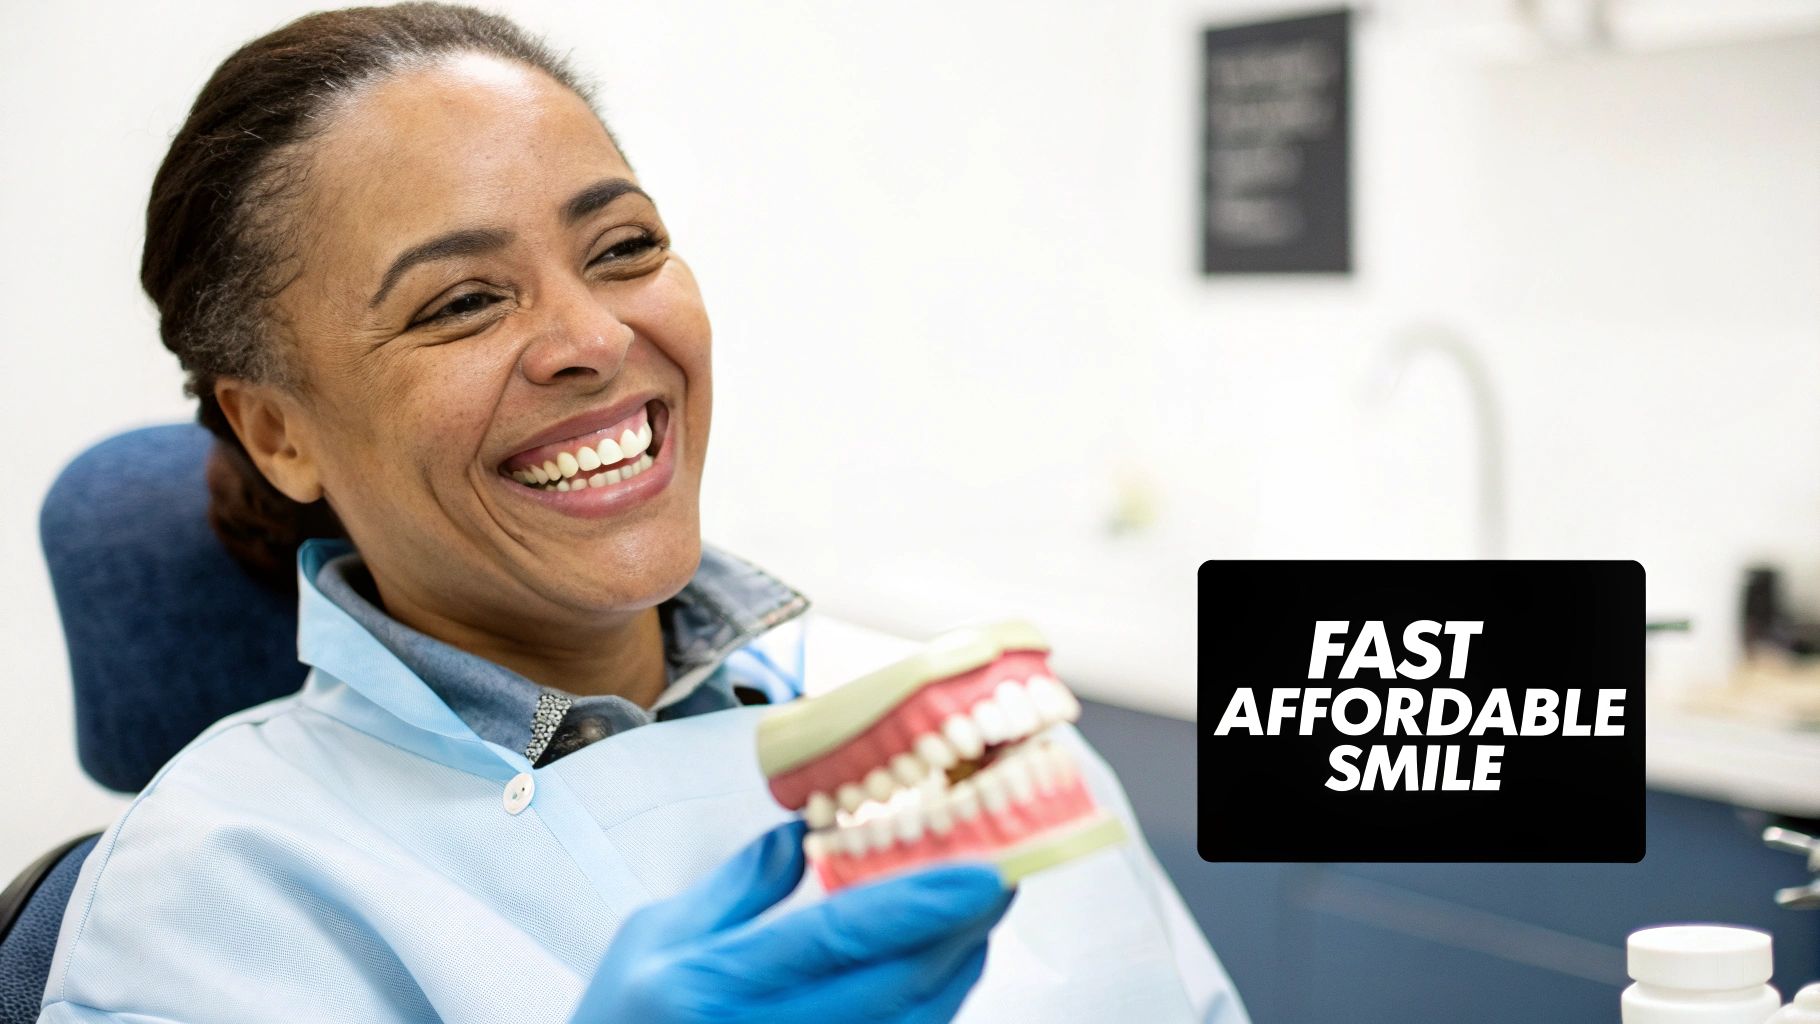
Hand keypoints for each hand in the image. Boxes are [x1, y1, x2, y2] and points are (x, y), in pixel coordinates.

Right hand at [569, 820, 1013, 1023]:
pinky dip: (931, 1005)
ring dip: (956, 969)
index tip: (982, 868)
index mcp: (711, 984)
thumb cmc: (621, 1018)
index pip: (838, 937)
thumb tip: (805, 831)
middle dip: (961, 931)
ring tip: (980, 914)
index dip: (920, 902)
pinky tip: (944, 966)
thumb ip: (738, 885)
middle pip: (894, 987)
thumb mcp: (654, 936)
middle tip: (1003, 875)